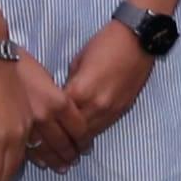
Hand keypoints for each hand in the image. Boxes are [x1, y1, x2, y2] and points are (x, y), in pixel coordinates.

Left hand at [53, 23, 153, 152]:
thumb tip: (62, 96)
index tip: (41, 119)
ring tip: (65, 138)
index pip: (58, 115)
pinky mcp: (122, 111)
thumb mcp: (78, 60)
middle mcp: (96, 106)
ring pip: (88, 134)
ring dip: (76, 137)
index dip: (48, 118)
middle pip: (72, 130)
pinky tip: (83, 131)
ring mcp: (111, 111)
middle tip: (50, 134)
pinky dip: (91, 131)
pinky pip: (103, 128)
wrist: (139, 41)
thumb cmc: (105, 43)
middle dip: (61, 133)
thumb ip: (70, 82)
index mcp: (81, 90)